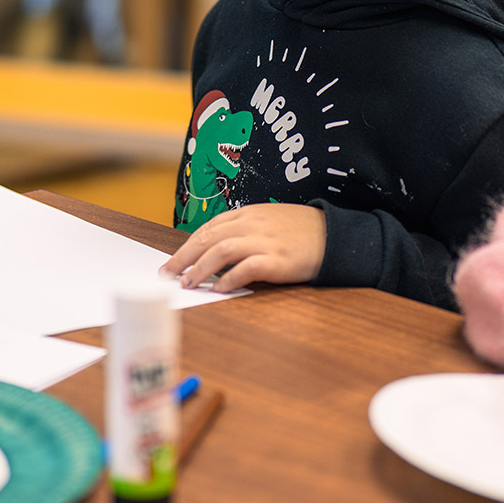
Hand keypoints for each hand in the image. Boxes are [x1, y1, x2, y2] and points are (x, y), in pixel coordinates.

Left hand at [161, 202, 325, 290]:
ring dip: (200, 268)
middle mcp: (253, 224)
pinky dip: (230, 279)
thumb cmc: (302, 231)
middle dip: (183, 257)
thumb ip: (244, 230)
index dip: (187, 245)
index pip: (209, 228)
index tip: (172, 261)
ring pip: (221, 250)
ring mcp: (266, 241)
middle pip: (208, 238)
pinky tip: (220, 289)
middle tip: (168, 274)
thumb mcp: (270, 221)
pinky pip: (247, 268)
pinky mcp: (278, 260)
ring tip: (188, 283)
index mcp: (249, 213)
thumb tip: (215, 250)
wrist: (336, 236)